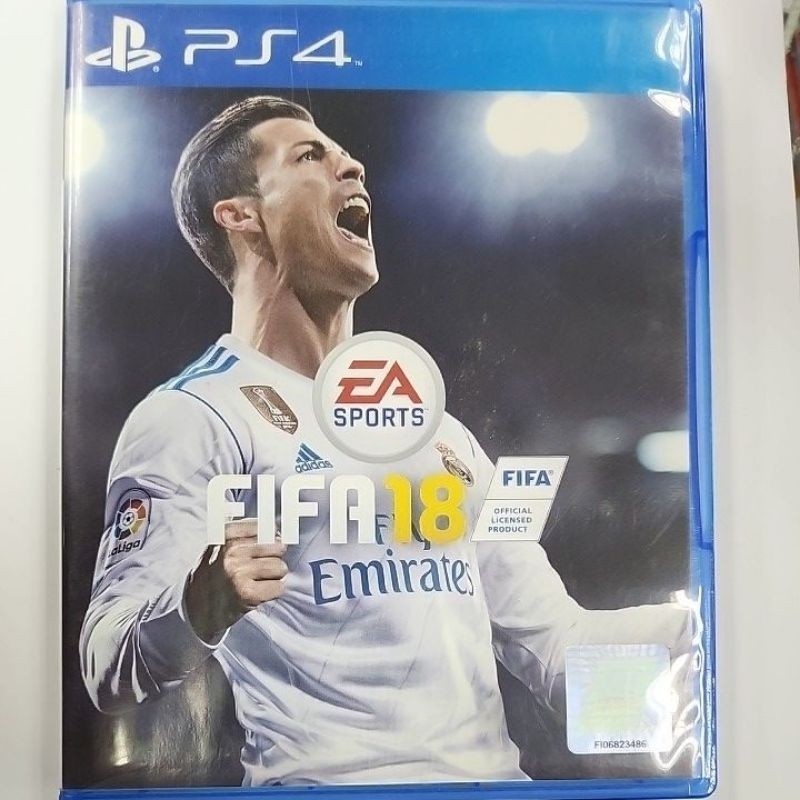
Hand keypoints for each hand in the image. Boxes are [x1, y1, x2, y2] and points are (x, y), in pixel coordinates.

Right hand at [184, 518, 287, 642]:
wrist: (195, 608)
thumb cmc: (213, 576)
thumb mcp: (220, 547)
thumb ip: (245, 535)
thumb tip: (278, 532)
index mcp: (226, 536)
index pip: (265, 528)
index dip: (270, 539)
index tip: (266, 547)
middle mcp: (232, 552)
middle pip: (277, 547)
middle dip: (274, 558)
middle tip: (260, 569)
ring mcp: (239, 572)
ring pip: (279, 567)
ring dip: (274, 577)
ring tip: (257, 582)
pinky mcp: (247, 593)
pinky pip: (278, 587)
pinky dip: (272, 592)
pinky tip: (258, 593)